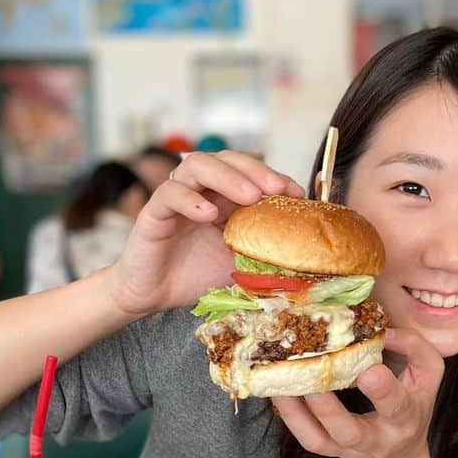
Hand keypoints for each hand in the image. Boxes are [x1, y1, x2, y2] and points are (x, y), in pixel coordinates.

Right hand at [107, 151, 304, 316]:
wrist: (154, 297)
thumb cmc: (197, 276)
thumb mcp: (241, 262)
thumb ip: (265, 250)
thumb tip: (304, 251)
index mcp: (224, 198)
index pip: (249, 172)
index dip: (273, 176)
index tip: (297, 192)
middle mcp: (201, 191)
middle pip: (226, 159)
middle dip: (255, 170)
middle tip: (276, 189)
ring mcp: (176, 198)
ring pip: (197, 165)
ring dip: (227, 177)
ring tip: (249, 197)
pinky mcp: (153, 213)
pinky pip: (168, 194)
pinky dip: (190, 199)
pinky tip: (208, 214)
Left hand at [273, 328, 444, 457]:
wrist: (399, 453)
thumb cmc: (414, 403)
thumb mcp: (428, 375)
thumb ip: (413, 347)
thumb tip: (381, 331)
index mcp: (405, 418)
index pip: (396, 406)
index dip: (382, 390)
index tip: (368, 370)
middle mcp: (376, 439)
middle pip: (350, 431)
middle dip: (329, 410)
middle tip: (312, 382)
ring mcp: (347, 448)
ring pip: (318, 439)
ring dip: (296, 411)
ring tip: (281, 382)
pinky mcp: (327, 449)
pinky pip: (304, 436)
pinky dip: (289, 414)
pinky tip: (278, 390)